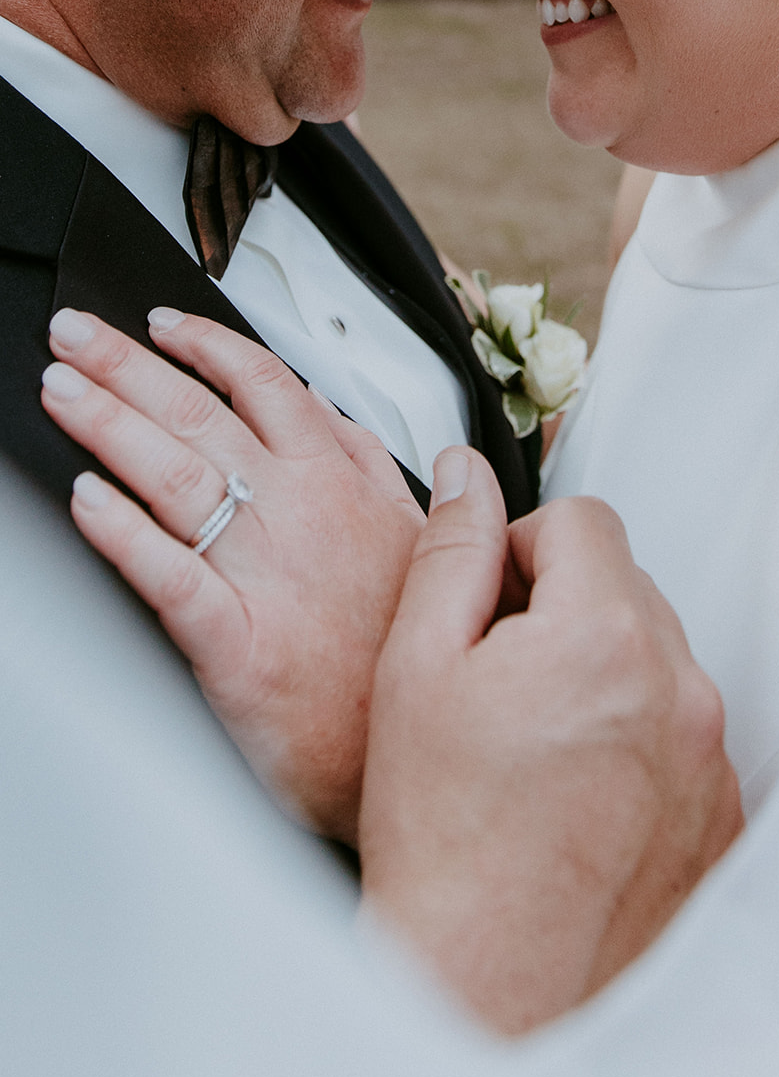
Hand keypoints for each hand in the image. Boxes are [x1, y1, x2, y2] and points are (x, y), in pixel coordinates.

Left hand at [41, 308, 423, 841]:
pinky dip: (123, 535)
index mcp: (340, 485)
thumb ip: (370, 468)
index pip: (265, 384)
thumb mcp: (419, 538)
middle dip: (125, 365)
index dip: (206, 345)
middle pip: (200, 415)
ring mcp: (268, 575)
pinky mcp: (239, 644)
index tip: (162, 324)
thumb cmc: (406, 650)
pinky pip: (170, 577)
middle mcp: (300, 516)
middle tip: (73, 334)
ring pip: (176, 477)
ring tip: (61, 390)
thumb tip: (334, 416)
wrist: (415, 752)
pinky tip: (85, 501)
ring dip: (108, 423)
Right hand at [359, 448, 742, 1034]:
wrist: (489, 987)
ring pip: (658, 657)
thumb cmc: (446, 846)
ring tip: (534, 741)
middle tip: (499, 675)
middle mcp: (680, 688)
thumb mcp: (416, 668)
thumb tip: (466, 478)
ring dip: (604, 670)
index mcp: (607, 636)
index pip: (585, 518)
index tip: (493, 597)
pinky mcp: (722, 812)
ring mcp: (709, 755)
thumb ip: (451, 551)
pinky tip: (574, 786)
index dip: (523, 545)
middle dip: (564, 606)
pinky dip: (637, 736)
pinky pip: (684, 730)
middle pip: (627, 585)